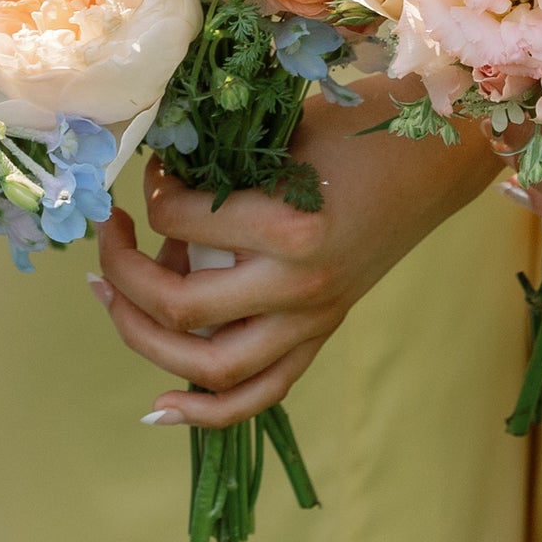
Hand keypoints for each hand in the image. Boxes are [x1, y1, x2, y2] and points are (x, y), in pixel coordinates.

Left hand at [92, 99, 504, 427]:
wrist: (435, 159)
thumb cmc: (357, 130)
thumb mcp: (279, 139)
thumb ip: (218, 177)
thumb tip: (153, 207)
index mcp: (289, 228)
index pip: (179, 223)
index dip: (147, 195)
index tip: (150, 170)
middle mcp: (299, 288)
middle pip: (180, 309)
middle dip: (122, 272)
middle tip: (107, 236)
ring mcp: (312, 321)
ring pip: (210, 366)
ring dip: (142, 338)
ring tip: (108, 296)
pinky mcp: (320, 336)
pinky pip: (259, 394)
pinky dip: (206, 410)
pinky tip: (158, 408)